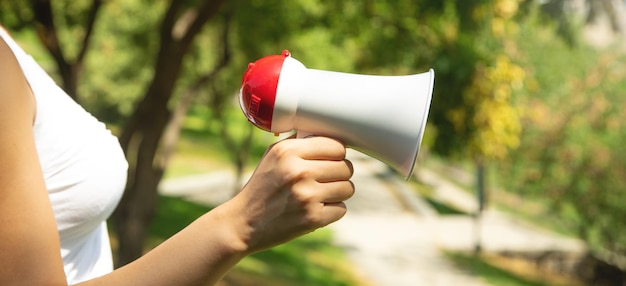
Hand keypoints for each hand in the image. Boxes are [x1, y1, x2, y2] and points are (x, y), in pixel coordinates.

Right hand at [224, 136, 354, 253]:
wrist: (244, 222)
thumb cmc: (263, 186)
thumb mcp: (273, 155)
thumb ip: (300, 142)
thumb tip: (330, 134)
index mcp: (289, 151)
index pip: (336, 146)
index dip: (337, 154)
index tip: (330, 161)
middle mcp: (299, 171)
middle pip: (346, 167)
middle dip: (339, 174)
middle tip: (325, 180)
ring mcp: (306, 195)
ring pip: (348, 188)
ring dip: (338, 193)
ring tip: (321, 195)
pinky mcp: (312, 218)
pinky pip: (341, 209)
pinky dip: (332, 211)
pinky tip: (316, 209)